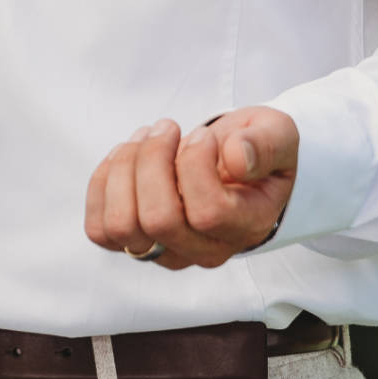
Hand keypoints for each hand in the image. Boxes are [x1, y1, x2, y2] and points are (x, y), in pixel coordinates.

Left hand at [84, 107, 299, 269]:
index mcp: (245, 226)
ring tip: (145, 138)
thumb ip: (266, 144)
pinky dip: (102, 184)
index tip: (204, 134)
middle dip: (152, 159)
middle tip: (167, 127)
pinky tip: (125, 156)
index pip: (208, 212)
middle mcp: (204, 250)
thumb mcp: (277, 134)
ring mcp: (167, 250)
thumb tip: (236, 157)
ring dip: (124, 169)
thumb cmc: (256, 150)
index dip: (196, 163)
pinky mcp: (136, 241)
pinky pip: (100, 228)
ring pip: (122, 226)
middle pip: (157, 220)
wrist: (238, 164)